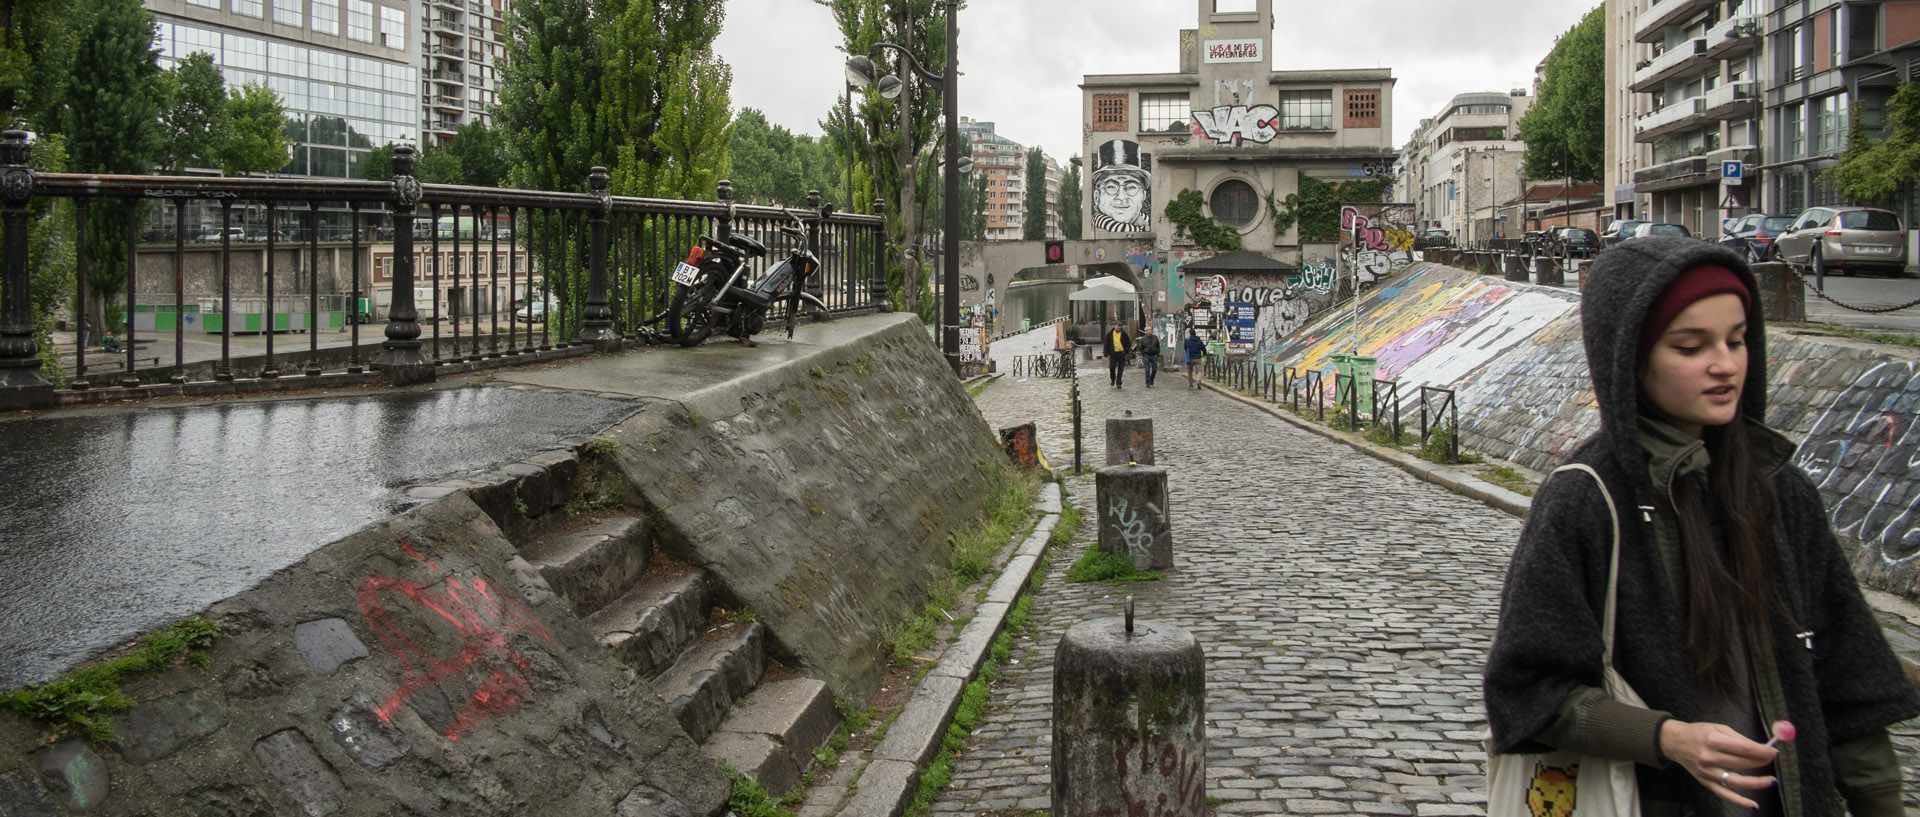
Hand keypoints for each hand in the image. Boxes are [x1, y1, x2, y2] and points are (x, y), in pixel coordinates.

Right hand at [1659, 719, 1778, 807]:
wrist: (1675, 742)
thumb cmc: (1698, 733)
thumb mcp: (1718, 728)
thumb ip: (1739, 738)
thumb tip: (1761, 748)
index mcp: (1713, 740)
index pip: (1744, 748)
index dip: (1762, 751)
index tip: (1774, 751)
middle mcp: (1710, 757)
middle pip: (1743, 763)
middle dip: (1762, 762)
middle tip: (1771, 759)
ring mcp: (1707, 772)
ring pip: (1737, 781)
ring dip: (1757, 782)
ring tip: (1771, 781)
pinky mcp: (1706, 782)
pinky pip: (1725, 794)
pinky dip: (1739, 801)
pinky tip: (1753, 805)